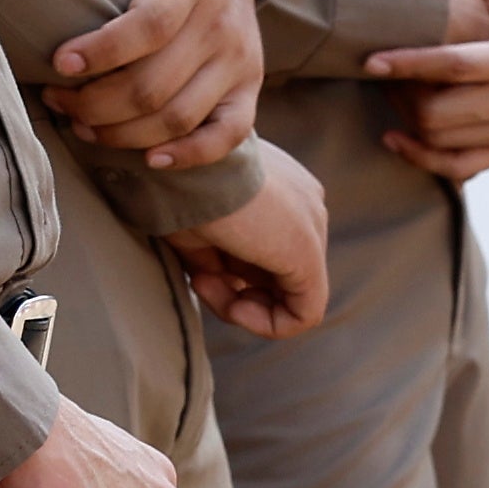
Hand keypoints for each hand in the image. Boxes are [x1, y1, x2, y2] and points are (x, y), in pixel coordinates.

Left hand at [49, 0, 265, 164]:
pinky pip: (227, 135)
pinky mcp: (249, 87)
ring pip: (180, 117)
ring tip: (82, 124)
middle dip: (94, 103)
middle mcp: (218, 21)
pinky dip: (189, 155)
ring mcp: (238, 58)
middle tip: (57, 100)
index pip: (149, 25)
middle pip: (155, 84)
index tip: (57, 65)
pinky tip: (149, 160)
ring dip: (123, 133)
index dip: (101, 52)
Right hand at [168, 138, 329, 338]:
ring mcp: (313, 228)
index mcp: (281, 187)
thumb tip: (219, 284)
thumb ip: (215, 254)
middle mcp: (306, 204)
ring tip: (204, 285)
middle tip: (198, 280)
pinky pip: (302, 313)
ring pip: (289, 295)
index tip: (195, 268)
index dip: (226, 271)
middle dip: (234, 288)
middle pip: (278, 271)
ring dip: (241, 305)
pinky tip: (234, 308)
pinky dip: (266, 323)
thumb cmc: (176, 183)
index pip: (265, 249)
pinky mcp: (309, 256)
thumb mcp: (194, 222)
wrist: (180, 163)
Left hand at [365, 0, 488, 178]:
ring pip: (445, 142)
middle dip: (400, 94)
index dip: (407, 65)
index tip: (369, 59)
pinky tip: (399, 135)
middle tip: (380, 68)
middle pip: (441, 114)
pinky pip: (465, 166)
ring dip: (407, 119)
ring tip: (389, 90)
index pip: (455, 68)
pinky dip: (427, 156)